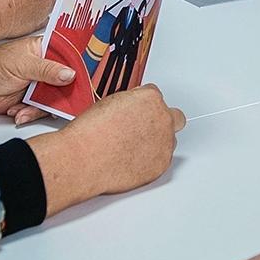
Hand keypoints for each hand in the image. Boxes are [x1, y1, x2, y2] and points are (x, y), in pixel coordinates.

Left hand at [0, 35, 74, 124]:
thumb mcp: (22, 64)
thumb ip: (47, 69)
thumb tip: (70, 74)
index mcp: (45, 49)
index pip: (70, 54)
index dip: (81, 64)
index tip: (88, 75)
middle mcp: (47, 67)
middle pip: (69, 79)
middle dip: (66, 91)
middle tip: (64, 99)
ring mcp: (41, 84)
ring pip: (58, 98)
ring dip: (43, 106)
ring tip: (24, 107)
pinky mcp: (34, 101)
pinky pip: (44, 110)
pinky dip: (31, 113)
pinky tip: (18, 111)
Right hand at [32, 84, 185, 214]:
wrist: (84, 158)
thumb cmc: (92, 132)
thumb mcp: (110, 102)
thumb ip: (131, 102)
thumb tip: (133, 108)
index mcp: (151, 98)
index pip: (156, 95)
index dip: (143, 106)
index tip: (137, 114)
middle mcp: (163, 118)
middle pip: (175, 116)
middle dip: (162, 121)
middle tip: (145, 129)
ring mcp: (165, 142)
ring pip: (169, 140)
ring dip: (157, 142)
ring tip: (134, 149)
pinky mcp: (162, 164)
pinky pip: (162, 159)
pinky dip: (151, 160)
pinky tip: (133, 160)